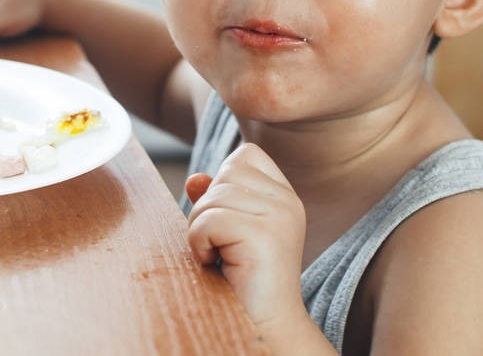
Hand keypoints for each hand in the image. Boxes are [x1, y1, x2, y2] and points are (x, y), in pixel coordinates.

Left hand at [186, 143, 306, 328]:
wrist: (263, 326)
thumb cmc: (241, 281)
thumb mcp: (227, 232)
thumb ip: (215, 200)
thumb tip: (194, 178)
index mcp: (284, 196)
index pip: (245, 156)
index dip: (223, 182)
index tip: (229, 222)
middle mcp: (287, 201)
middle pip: (224, 173)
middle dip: (207, 208)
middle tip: (222, 244)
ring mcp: (280, 216)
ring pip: (211, 197)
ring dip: (201, 229)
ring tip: (221, 256)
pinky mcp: (264, 234)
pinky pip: (208, 221)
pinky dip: (200, 243)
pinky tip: (218, 263)